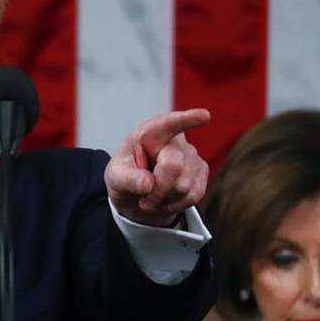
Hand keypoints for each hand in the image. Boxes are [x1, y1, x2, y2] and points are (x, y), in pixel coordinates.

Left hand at [104, 109, 210, 226]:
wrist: (137, 195)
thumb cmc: (125, 177)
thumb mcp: (115, 178)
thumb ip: (127, 179)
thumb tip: (148, 184)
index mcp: (149, 133)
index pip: (168, 124)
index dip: (187, 120)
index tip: (204, 116)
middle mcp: (174, 140)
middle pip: (173, 166)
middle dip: (157, 189)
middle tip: (144, 198)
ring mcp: (191, 155)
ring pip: (184, 186)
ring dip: (165, 199)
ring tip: (152, 197)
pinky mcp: (201, 171)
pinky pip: (194, 195)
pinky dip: (176, 205)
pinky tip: (165, 200)